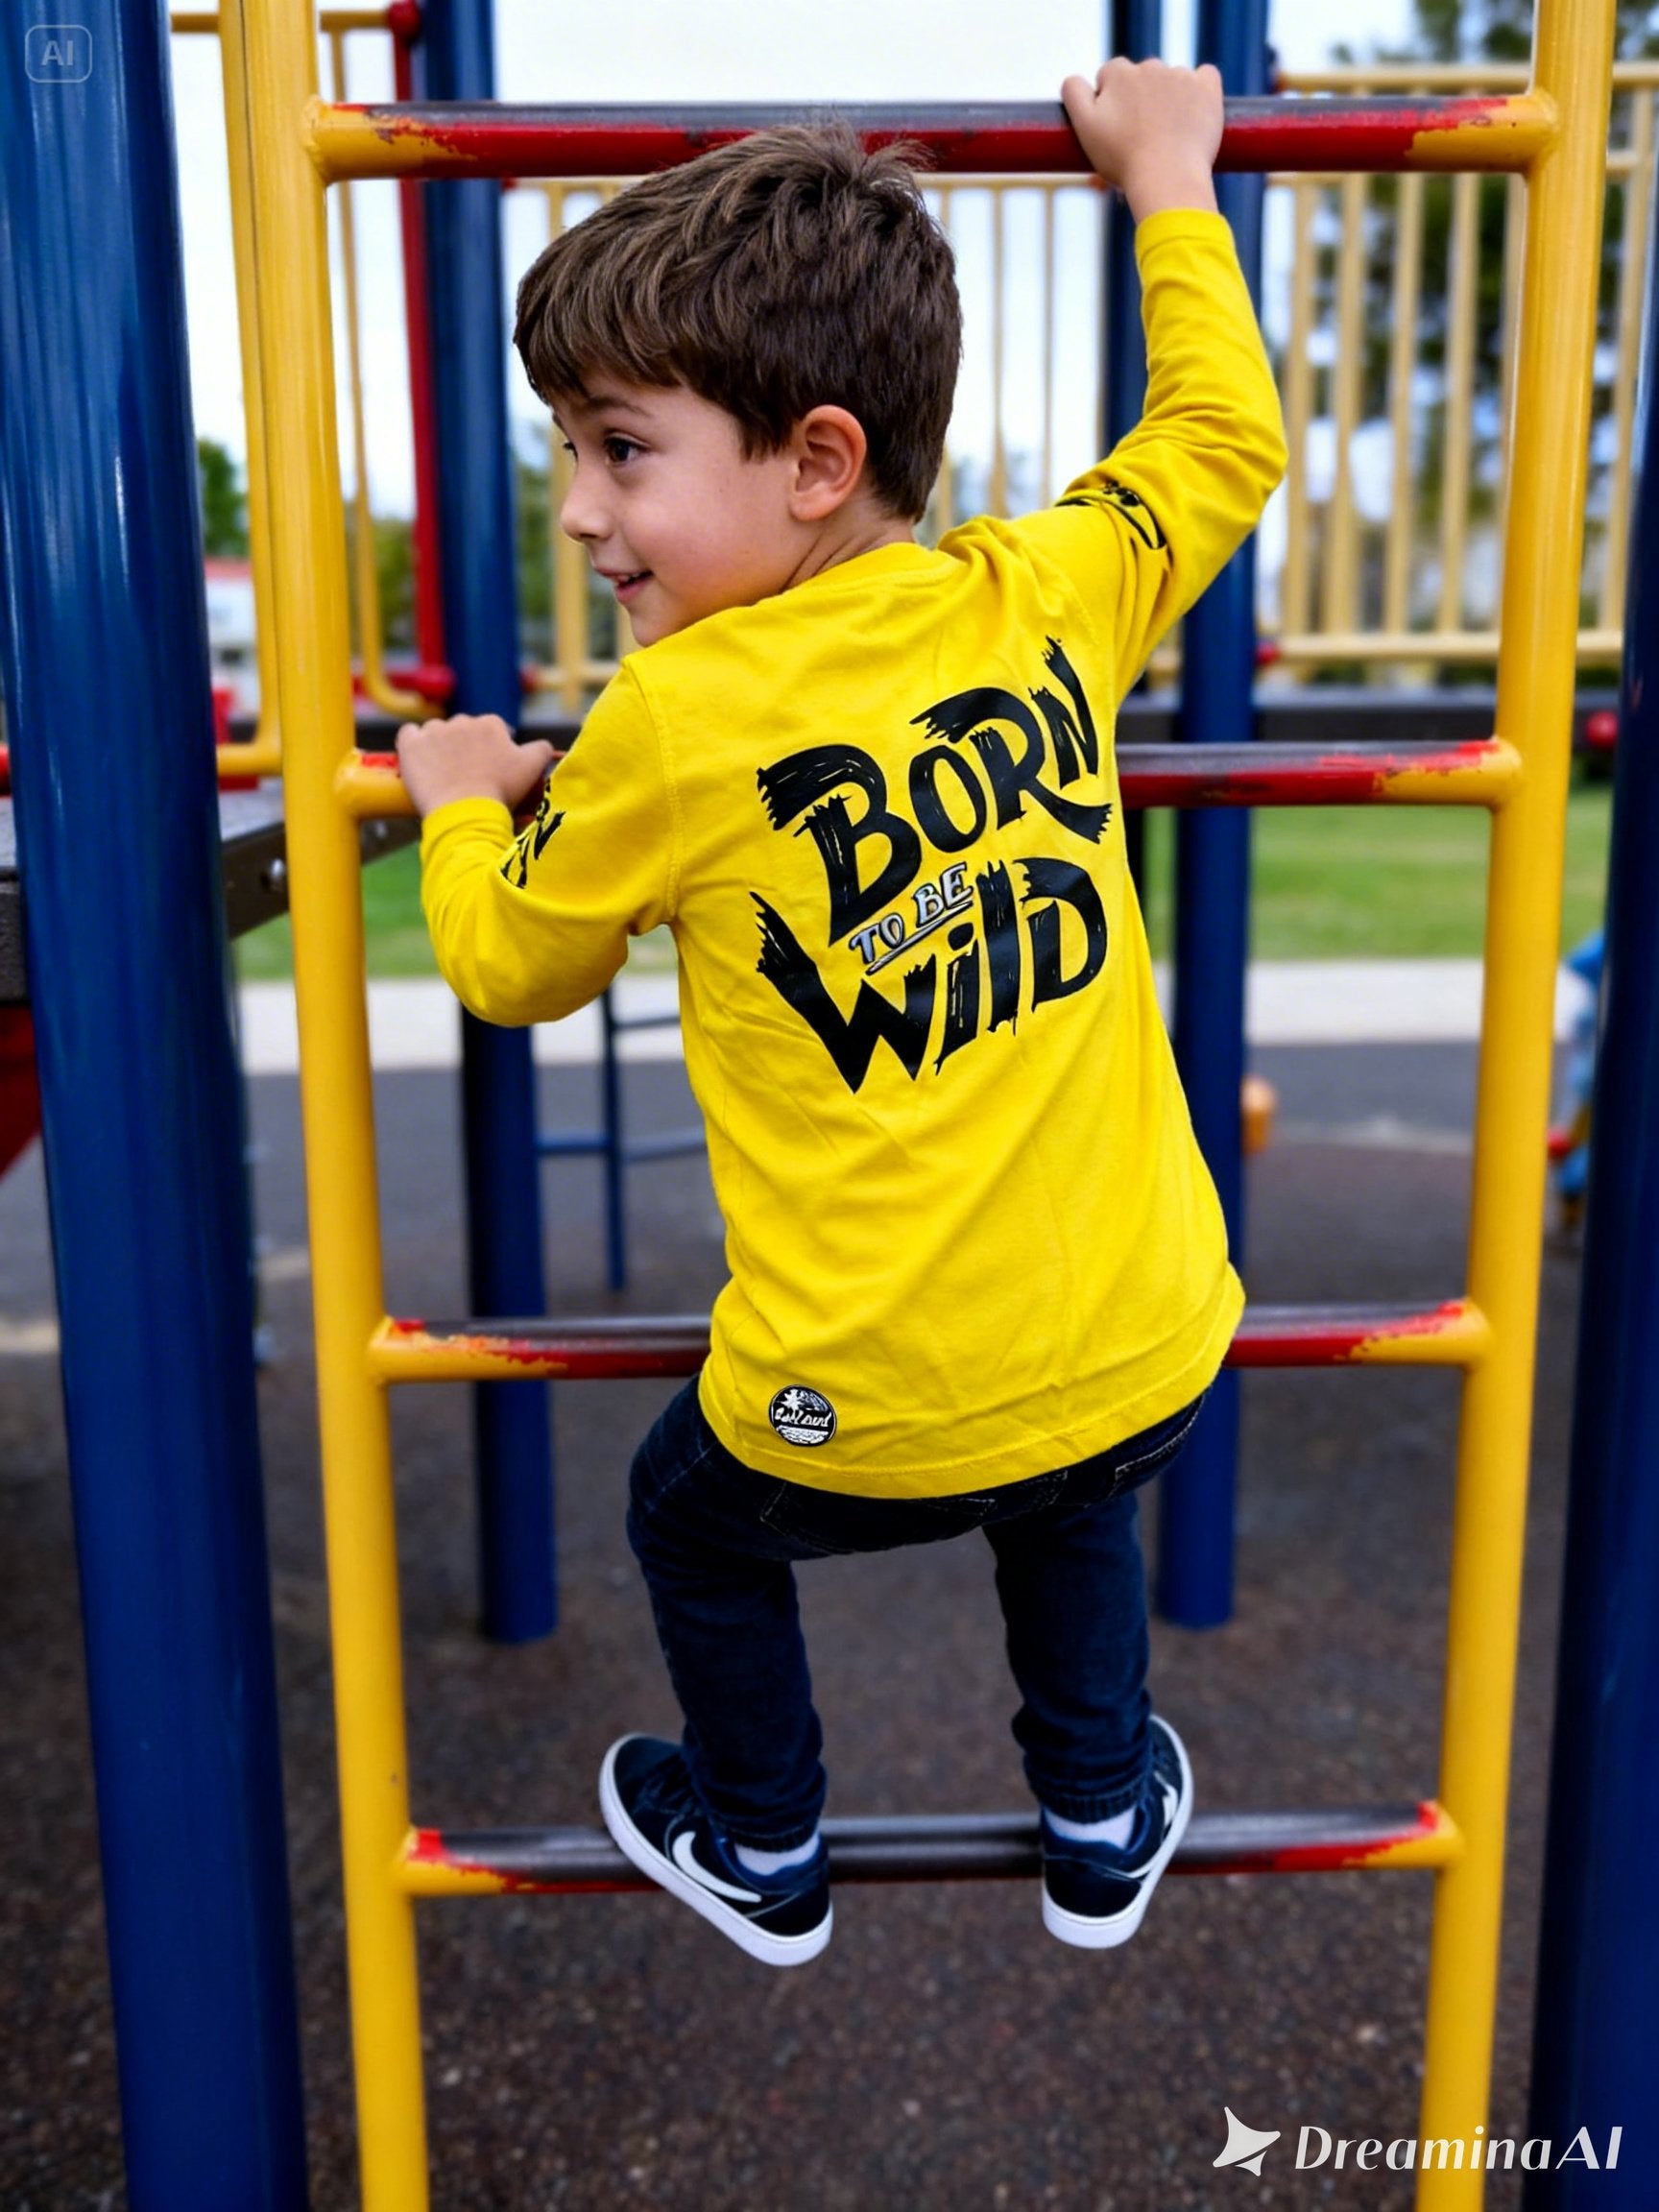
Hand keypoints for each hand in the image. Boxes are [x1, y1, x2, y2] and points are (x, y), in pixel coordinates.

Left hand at [395, 712, 555, 818]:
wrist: (464, 811)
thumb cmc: (500, 791)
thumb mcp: (532, 769)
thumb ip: (541, 750)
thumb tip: (544, 745)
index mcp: (491, 724)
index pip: (492, 730)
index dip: (492, 750)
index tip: (490, 769)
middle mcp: (462, 721)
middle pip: (463, 731)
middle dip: (464, 748)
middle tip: (467, 775)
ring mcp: (434, 730)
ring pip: (436, 733)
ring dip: (438, 747)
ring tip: (442, 773)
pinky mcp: (411, 743)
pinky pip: (409, 734)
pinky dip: (413, 744)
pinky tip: (418, 760)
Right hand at [1062, 58, 1222, 222]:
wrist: (1167, 179)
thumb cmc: (1123, 161)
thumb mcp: (1084, 128)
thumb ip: (1073, 94)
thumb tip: (1075, 78)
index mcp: (1118, 73)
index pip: (1109, 77)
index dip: (1109, 103)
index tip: (1115, 129)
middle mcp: (1150, 66)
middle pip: (1140, 79)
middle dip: (1138, 102)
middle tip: (1139, 139)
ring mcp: (1181, 75)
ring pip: (1170, 81)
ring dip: (1168, 101)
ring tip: (1166, 137)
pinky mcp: (1207, 88)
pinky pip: (1205, 76)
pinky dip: (1200, 90)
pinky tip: (1193, 113)